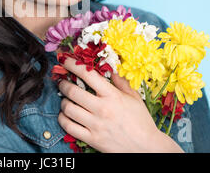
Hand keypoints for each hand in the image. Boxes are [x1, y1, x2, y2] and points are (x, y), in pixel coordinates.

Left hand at [57, 57, 183, 152]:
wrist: (147, 148)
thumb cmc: (141, 121)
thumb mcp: (134, 98)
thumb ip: (121, 82)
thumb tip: (111, 68)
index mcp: (112, 96)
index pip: (88, 75)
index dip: (73, 65)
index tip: (65, 60)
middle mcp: (102, 109)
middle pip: (73, 91)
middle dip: (63, 84)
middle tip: (62, 82)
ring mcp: (95, 125)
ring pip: (68, 108)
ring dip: (63, 102)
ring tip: (65, 99)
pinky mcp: (92, 139)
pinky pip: (69, 127)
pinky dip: (63, 119)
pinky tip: (66, 115)